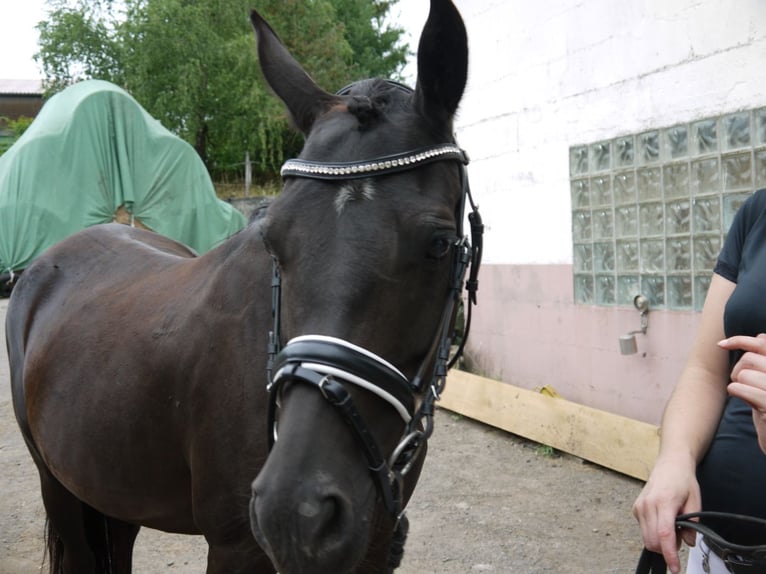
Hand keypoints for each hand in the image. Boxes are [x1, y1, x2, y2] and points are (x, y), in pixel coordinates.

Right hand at [632, 456, 699, 573]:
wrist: (670, 464)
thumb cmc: (682, 480)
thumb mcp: (695, 501)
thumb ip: (692, 524)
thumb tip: (688, 542)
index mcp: (664, 501)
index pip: (664, 534)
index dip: (669, 554)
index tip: (675, 567)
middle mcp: (647, 505)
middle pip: (652, 540)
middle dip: (667, 548)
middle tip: (681, 537)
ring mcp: (639, 507)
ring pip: (646, 538)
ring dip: (660, 542)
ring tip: (673, 528)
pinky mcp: (636, 509)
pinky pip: (643, 530)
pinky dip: (654, 534)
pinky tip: (663, 522)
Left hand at [719, 334, 765, 452]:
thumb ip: (765, 360)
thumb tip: (761, 336)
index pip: (764, 343)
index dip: (740, 340)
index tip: (720, 345)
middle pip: (749, 359)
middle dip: (737, 370)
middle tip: (742, 383)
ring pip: (743, 373)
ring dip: (738, 383)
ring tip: (747, 394)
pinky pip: (739, 388)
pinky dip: (736, 391)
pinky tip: (742, 398)